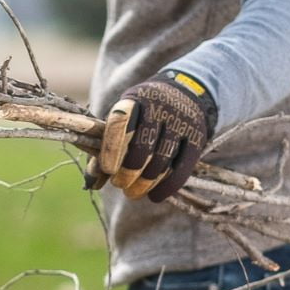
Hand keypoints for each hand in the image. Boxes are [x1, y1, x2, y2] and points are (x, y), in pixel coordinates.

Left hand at [94, 70, 217, 202]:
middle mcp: (160, 107)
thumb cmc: (144, 113)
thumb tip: (92, 184)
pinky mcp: (197, 136)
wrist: (186, 93)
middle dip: (129, 171)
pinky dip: (168, 185)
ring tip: (133, 192)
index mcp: (135, 99)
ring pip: (162, 159)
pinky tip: (155, 196)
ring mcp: (181, 121)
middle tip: (120, 184)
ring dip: (146, 182)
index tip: (107, 170)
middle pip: (143, 145)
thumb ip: (107, 147)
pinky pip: (183, 166)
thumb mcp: (125, 119)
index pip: (120, 123)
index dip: (112, 149)